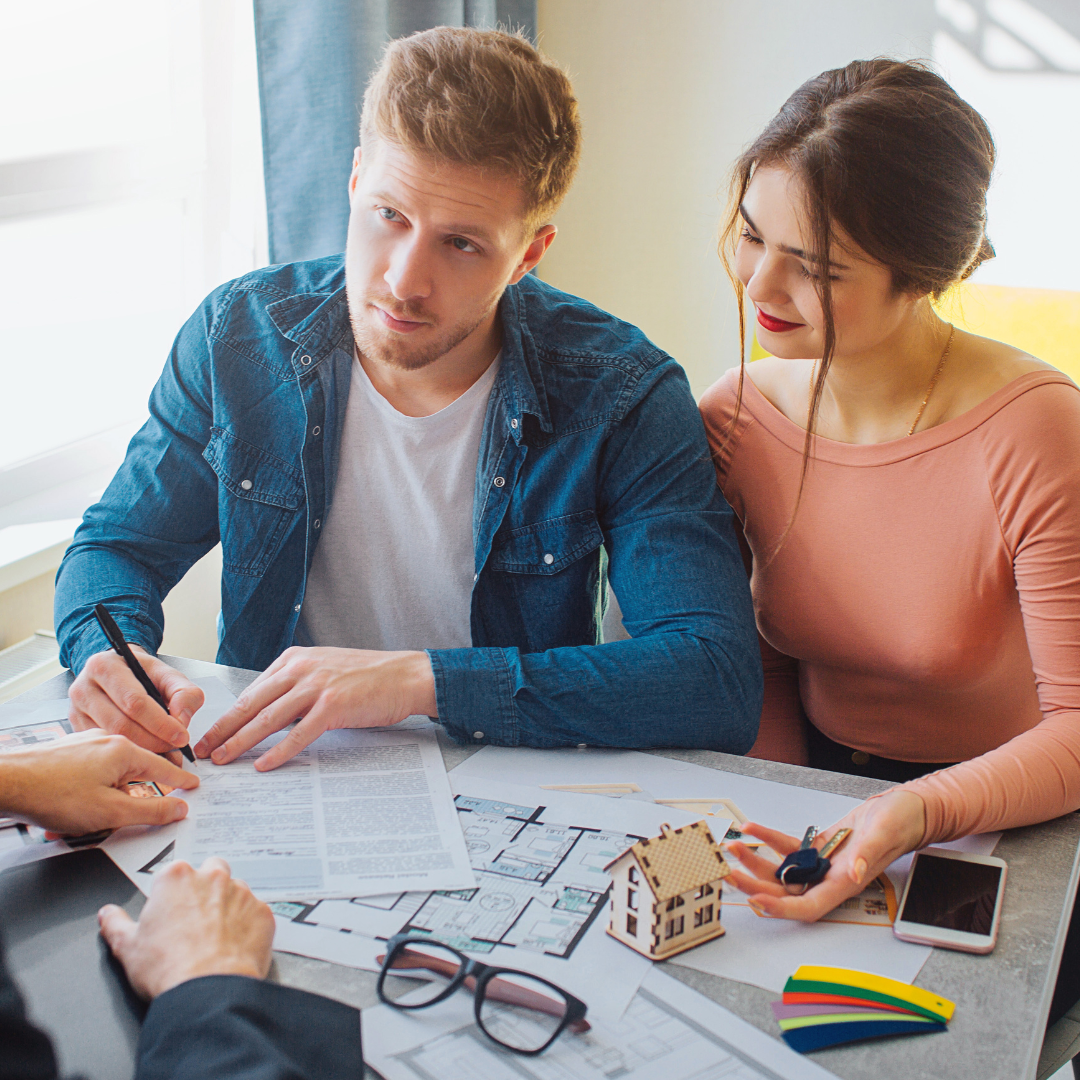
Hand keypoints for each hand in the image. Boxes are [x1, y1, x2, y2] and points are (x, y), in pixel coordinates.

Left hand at [0, 730, 197, 833]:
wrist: (6, 783)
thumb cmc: (52, 794)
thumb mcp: (111, 811)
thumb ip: (150, 810)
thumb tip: (177, 808)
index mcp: (124, 750)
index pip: (164, 767)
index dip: (180, 780)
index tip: (192, 785)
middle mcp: (107, 741)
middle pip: (136, 771)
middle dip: (132, 797)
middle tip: (125, 817)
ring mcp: (86, 744)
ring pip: (111, 775)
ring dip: (106, 798)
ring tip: (86, 819)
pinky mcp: (68, 752)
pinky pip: (92, 773)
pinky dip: (89, 792)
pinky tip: (74, 808)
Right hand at [69, 647, 203, 755]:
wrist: (121, 672)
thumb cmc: (143, 674)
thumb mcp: (169, 675)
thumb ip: (184, 693)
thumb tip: (181, 720)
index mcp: (105, 666)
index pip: (134, 702)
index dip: (161, 723)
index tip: (181, 736)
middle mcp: (83, 688)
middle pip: (120, 724)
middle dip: (153, 741)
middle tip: (174, 748)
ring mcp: (76, 710)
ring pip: (111, 739)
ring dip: (141, 751)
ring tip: (164, 752)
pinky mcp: (76, 728)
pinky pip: (102, 748)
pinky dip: (127, 755)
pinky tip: (145, 754)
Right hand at [98, 857, 273, 998]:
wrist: (207, 991)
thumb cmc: (168, 968)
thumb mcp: (127, 947)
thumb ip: (116, 924)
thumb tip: (107, 915)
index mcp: (177, 877)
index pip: (176, 872)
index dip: (173, 894)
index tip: (171, 912)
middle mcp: (212, 877)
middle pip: (211, 871)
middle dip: (205, 888)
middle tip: (195, 920)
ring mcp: (242, 893)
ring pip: (236, 890)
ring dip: (229, 906)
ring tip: (216, 937)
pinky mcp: (263, 913)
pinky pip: (256, 913)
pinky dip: (248, 925)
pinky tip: (235, 946)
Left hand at [194, 646, 436, 770]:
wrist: (405, 675)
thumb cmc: (369, 677)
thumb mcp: (324, 671)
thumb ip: (295, 687)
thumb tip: (269, 716)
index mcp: (295, 659)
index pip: (251, 691)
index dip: (227, 715)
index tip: (210, 733)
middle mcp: (301, 669)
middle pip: (251, 704)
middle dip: (222, 730)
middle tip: (203, 750)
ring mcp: (317, 686)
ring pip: (267, 719)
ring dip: (240, 742)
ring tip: (223, 759)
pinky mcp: (333, 705)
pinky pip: (298, 734)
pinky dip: (278, 751)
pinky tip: (264, 764)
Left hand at [723, 789, 926, 919]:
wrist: (904, 809)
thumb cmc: (900, 821)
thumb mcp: (885, 832)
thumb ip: (869, 853)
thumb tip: (853, 873)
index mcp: (846, 883)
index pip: (809, 906)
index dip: (782, 909)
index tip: (756, 901)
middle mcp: (831, 879)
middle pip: (787, 893)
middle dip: (756, 886)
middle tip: (729, 874)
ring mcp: (823, 865)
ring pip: (783, 872)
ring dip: (756, 863)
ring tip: (734, 848)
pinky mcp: (819, 849)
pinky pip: (789, 849)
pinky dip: (769, 840)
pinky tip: (753, 829)